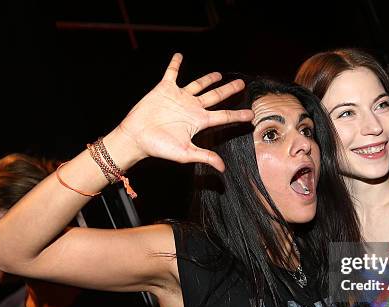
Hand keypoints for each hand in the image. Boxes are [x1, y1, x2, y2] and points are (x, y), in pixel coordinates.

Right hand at [115, 53, 253, 171]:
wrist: (137, 137)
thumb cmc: (159, 147)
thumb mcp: (186, 153)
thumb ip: (205, 157)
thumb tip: (223, 168)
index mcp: (199, 121)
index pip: (224, 116)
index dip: (238, 115)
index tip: (251, 115)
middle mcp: (192, 108)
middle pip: (216, 97)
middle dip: (229, 90)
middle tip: (241, 85)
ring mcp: (180, 97)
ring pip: (198, 85)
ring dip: (208, 79)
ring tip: (219, 74)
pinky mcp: (165, 89)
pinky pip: (172, 73)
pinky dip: (175, 64)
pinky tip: (179, 56)